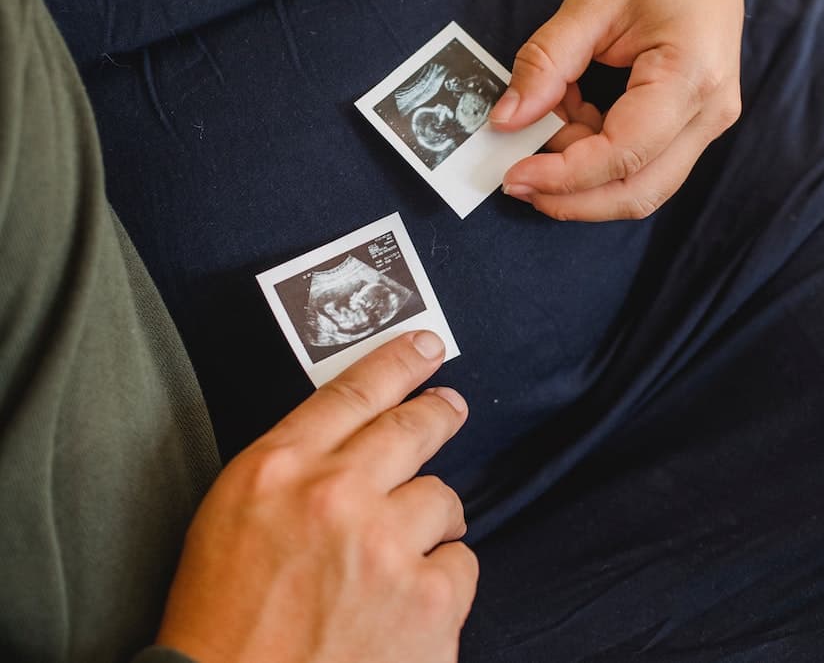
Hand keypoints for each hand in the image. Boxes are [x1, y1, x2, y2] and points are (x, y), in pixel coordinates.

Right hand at [156, 331, 476, 662]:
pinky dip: (441, 579)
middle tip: (449, 407)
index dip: (396, 362)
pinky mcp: (427, 605)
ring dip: (429, 522)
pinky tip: (405, 603)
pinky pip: (461, 563)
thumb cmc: (224, 616)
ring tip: (396, 556)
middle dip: (438, 411)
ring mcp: (385, 549)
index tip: (424, 346)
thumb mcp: (235, 512)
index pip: (353, 391)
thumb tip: (357, 429)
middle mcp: (335, 497)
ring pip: (442, 499)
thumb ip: (294, 461)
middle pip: (412, 427)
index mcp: (278, 469)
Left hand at [491, 0, 749, 221]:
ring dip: (581, 174)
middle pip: (637, 192)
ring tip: (546, 122)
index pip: (621, 155)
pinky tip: (570, 116)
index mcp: (692, 76)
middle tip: (516, 180)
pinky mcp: (690, 123)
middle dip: (571, 198)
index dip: (562, 176)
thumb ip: (545, 63)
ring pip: (638, 186)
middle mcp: (710, 112)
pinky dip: (593, 155)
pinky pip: (639, 163)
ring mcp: (706, 122)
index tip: (512, 174)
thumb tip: (504, 121)